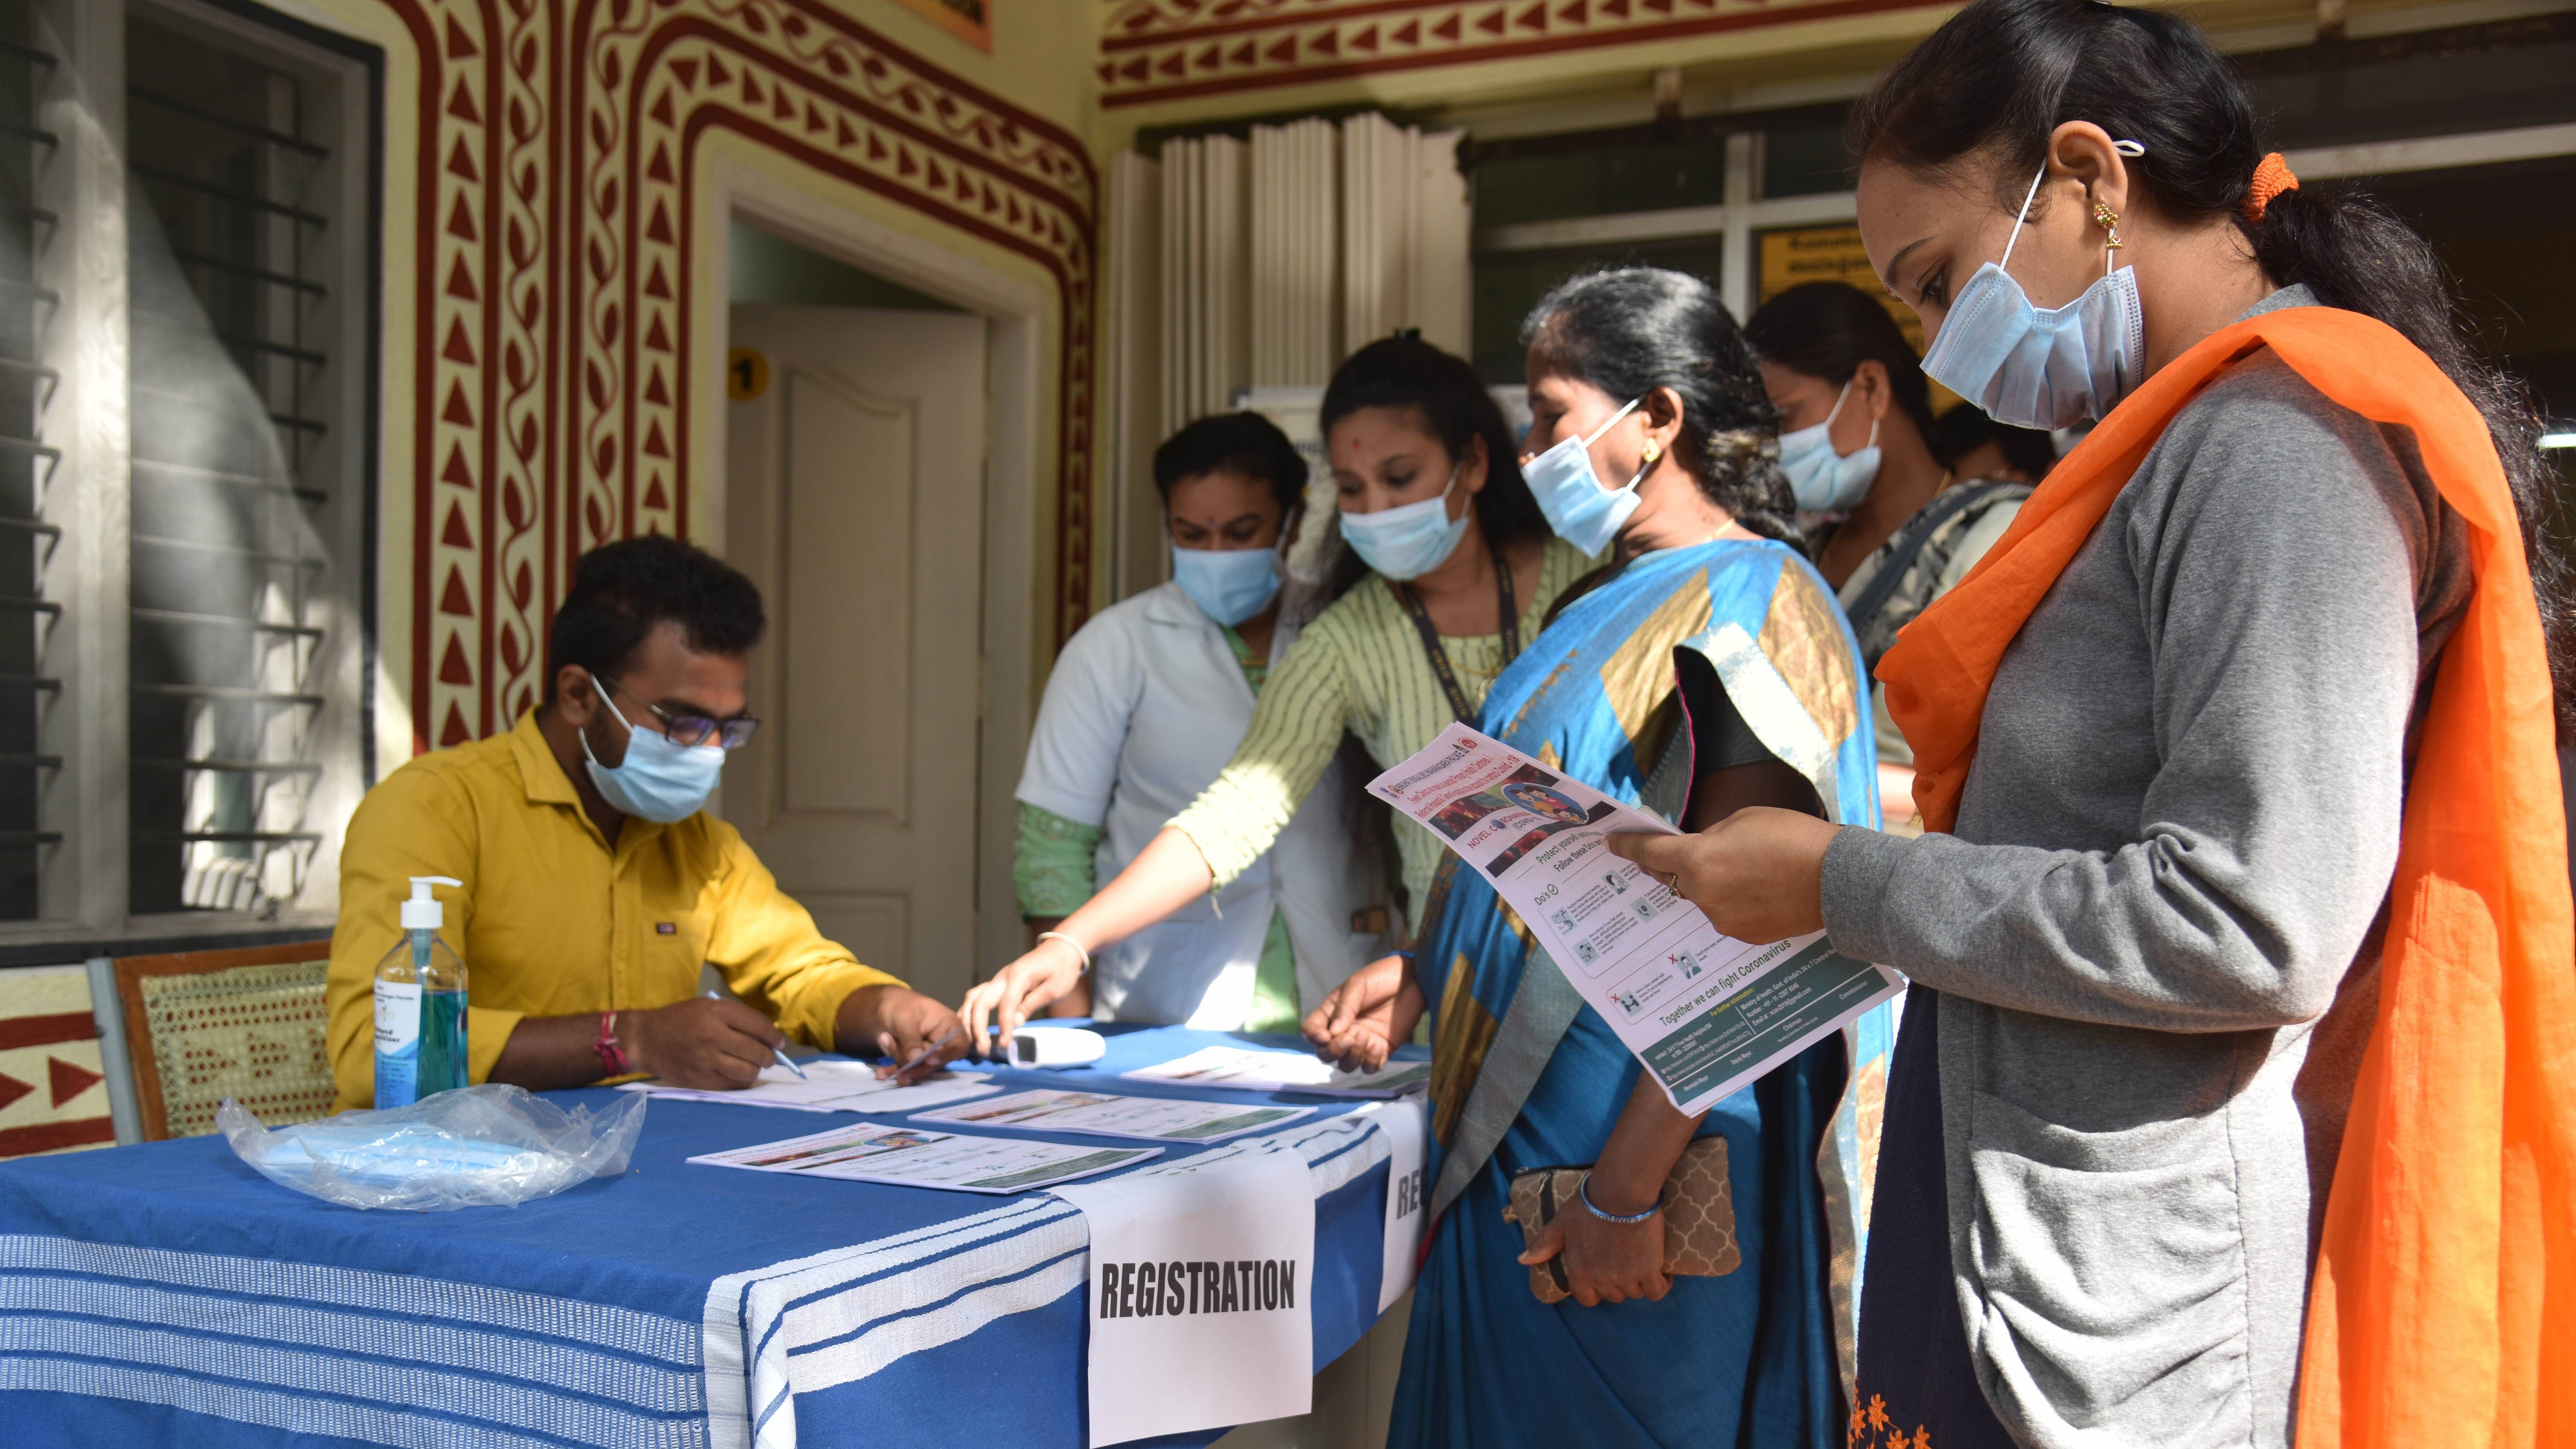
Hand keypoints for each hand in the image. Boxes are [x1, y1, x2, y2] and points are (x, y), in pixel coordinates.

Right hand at [624, 997, 782, 1088]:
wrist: (645, 1039)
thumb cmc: (679, 1020)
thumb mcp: (707, 1007)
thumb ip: (735, 1018)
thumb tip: (768, 1036)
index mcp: (717, 1011)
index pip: (759, 1026)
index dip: (774, 1037)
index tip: (780, 1043)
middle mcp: (713, 1034)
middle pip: (757, 1051)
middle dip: (769, 1057)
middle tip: (769, 1058)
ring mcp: (706, 1058)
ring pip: (747, 1071)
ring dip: (755, 1071)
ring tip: (753, 1067)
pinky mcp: (699, 1078)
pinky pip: (731, 1085)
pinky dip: (739, 1081)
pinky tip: (737, 1075)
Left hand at [842, 985, 968, 1084]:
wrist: (884, 1008)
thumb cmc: (900, 1005)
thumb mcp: (904, 1018)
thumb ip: (911, 1039)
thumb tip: (916, 1059)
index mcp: (949, 1026)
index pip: (957, 1046)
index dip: (945, 1056)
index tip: (928, 1060)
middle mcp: (943, 1043)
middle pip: (935, 1062)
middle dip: (913, 1061)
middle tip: (894, 1052)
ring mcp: (928, 1054)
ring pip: (918, 1068)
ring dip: (899, 1059)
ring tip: (883, 1038)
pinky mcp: (915, 1061)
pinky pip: (907, 1070)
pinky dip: (894, 1070)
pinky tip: (882, 1072)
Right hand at [958, 937, 1086, 1058]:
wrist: (1060, 950)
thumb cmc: (1061, 969)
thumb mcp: (1054, 989)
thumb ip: (1033, 1004)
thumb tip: (1015, 1023)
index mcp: (1019, 976)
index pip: (1006, 1004)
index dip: (1003, 1025)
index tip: (1004, 1045)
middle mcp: (1002, 977)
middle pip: (980, 1001)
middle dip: (977, 1027)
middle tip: (983, 1049)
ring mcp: (997, 979)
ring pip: (973, 998)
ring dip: (968, 1020)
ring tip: (972, 1042)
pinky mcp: (997, 984)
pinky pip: (976, 997)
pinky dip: (970, 1012)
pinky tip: (969, 1027)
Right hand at [1302, 953, 1422, 1072]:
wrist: (1413, 979)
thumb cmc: (1381, 977)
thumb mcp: (1358, 985)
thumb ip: (1345, 1008)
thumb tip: (1333, 1033)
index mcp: (1331, 1013)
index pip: (1312, 1030)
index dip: (1313, 1037)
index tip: (1325, 1035)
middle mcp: (1343, 1031)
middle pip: (1326, 1054)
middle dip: (1334, 1050)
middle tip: (1350, 1037)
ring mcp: (1362, 1043)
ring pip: (1346, 1065)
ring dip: (1353, 1056)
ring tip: (1367, 1036)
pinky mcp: (1381, 1050)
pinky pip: (1369, 1067)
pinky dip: (1371, 1061)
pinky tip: (1379, 1044)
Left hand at [1516, 1178, 1670, 1306]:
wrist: (1621, 1194)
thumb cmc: (1589, 1206)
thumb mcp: (1560, 1223)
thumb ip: (1543, 1245)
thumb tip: (1522, 1260)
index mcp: (1579, 1272)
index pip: (1586, 1299)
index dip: (1595, 1289)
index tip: (1603, 1273)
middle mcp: (1602, 1281)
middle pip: (1613, 1295)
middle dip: (1616, 1282)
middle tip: (1622, 1261)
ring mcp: (1627, 1278)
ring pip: (1634, 1293)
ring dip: (1638, 1282)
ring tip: (1640, 1262)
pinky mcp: (1649, 1271)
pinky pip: (1657, 1291)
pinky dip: (1660, 1284)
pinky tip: (1660, 1273)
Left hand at [1605, 808, 1839, 943]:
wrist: (1836, 879)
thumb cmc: (1792, 838)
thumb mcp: (1743, 820)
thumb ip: (1711, 836)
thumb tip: (1702, 850)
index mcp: (1697, 860)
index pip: (1650, 852)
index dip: (1628, 847)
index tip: (1611, 844)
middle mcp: (1703, 895)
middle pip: (1675, 878)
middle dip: (1674, 865)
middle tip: (1678, 855)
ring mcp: (1723, 919)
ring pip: (1704, 898)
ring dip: (1712, 884)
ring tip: (1746, 870)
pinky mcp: (1745, 935)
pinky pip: (1727, 914)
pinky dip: (1734, 902)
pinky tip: (1759, 890)